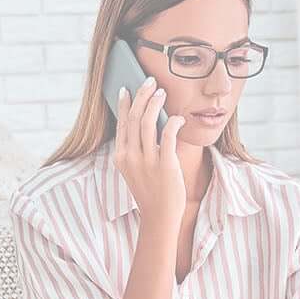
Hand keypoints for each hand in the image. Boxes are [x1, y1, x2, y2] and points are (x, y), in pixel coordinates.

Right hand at [113, 78, 185, 230]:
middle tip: (150, 81)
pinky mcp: (165, 165)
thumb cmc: (150, 191)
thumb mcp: (135, 169)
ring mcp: (147, 161)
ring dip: (155, 103)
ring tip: (162, 92)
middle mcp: (130, 157)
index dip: (124, 103)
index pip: (121, 123)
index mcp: (121, 157)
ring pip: (147, 122)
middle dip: (142, 95)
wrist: (159, 217)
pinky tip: (178, 118)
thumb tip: (146, 121)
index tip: (128, 88)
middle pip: (133, 117)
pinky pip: (168, 134)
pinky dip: (173, 121)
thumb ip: (136, 149)